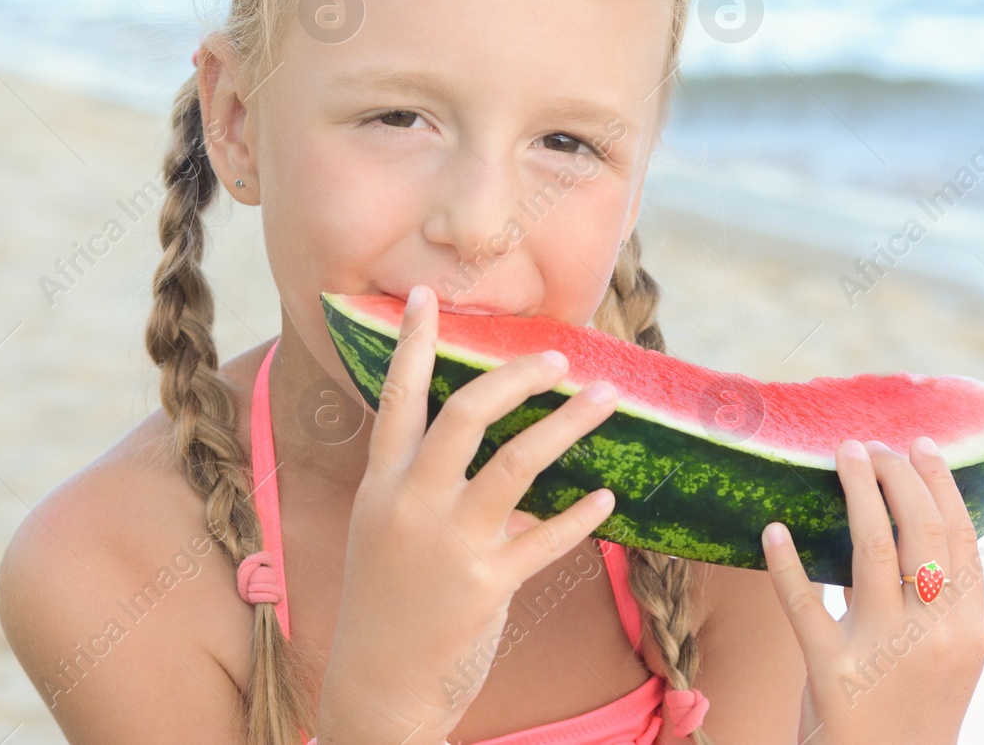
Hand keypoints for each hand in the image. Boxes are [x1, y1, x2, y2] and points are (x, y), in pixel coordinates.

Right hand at [316, 284, 620, 744]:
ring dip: (569, 426)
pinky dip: (580, 516)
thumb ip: (425, 488)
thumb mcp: (386, 534)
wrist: (376, 688)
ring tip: (607, 399)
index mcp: (381, 486)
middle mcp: (411, 505)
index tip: (427, 295)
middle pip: (466, 415)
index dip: (413, 344)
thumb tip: (485, 453)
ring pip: (517, 464)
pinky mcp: (487, 585)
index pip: (397, 399)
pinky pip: (546, 538)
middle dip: (517, 377)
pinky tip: (607, 499)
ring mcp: (450, 545)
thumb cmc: (386, 604)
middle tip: (561, 357)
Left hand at [762, 438, 983, 744]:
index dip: (940, 484)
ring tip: (844, 454)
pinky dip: (787, 563)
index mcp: (969, 631)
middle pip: (922, 533)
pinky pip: (805, 604)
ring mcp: (885, 653)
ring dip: (858, 492)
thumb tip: (898, 525)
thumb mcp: (940, 659)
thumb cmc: (908, 713)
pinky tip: (773, 530)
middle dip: (897, 476)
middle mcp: (935, 637)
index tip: (919, 445)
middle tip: (872, 445)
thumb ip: (931, 602)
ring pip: (874, 551)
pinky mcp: (833, 673)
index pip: (961, 538)